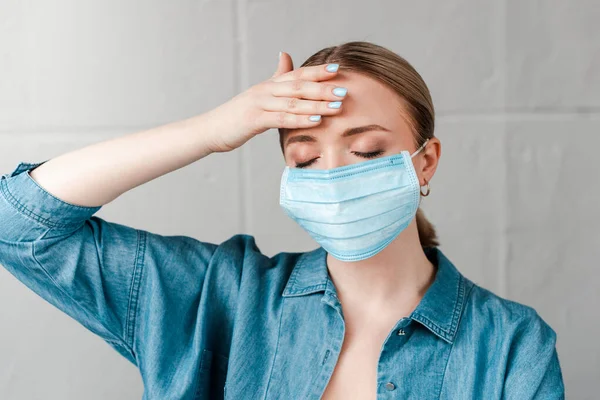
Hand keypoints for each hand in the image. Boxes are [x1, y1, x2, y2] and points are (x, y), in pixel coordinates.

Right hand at [207, 51, 346, 152]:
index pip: (296, 74)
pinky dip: (300, 119)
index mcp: (269, 85)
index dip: (317, 71)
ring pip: (293, 102)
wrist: (211, 129)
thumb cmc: (237, 116)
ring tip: (337, 106)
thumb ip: (275, 78)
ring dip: (317, 104)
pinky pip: (282, 118)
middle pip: (299, 86)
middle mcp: (265, 90)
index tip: (337, 70)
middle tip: (344, 90)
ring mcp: (259, 103)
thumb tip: (285, 56)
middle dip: (323, 88)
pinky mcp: (254, 119)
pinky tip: (316, 120)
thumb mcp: (258, 96)